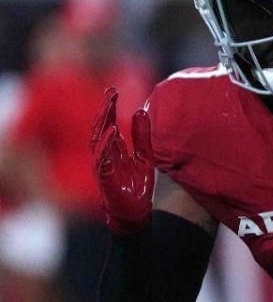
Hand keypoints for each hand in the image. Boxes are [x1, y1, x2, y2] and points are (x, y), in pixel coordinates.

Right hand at [91, 88, 154, 234]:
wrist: (136, 210)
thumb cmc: (136, 184)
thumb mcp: (145, 156)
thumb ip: (142, 136)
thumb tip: (141, 110)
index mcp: (113, 147)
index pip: (109, 122)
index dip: (110, 107)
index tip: (113, 90)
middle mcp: (104, 153)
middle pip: (101, 127)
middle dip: (105, 109)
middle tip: (111, 92)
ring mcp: (102, 164)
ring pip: (98, 139)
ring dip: (104, 122)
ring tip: (110, 106)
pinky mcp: (104, 176)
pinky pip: (102, 158)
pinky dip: (106, 145)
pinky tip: (113, 132)